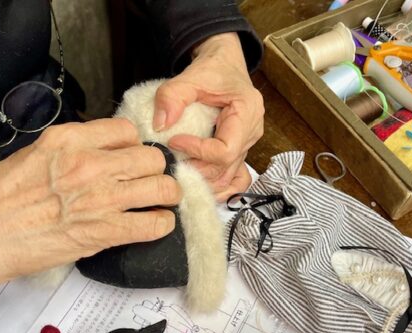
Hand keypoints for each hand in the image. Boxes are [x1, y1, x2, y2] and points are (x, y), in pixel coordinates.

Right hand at [0, 119, 180, 287]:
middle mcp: (90, 164)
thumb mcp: (37, 156)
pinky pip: (154, 223)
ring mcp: (101, 198)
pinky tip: (156, 224)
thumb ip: (74, 151)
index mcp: (70, 140)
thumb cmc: (1, 199)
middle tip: (152, 180)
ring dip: (168, 195)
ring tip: (162, 201)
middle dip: (157, 170)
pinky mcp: (105, 231)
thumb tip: (105, 153)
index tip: (135, 158)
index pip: (127, 131)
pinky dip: (162, 224)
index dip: (136, 146)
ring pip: (162, 187)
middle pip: (151, 157)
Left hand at [153, 32, 263, 200]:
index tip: (174, 141)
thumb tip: (160, 125)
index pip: (225, 150)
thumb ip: (173, 96)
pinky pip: (234, 179)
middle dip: (196, 170)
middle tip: (171, 162)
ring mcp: (247, 146)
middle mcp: (251, 134)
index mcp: (248, 114)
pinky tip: (199, 186)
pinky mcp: (239, 153)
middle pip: (225, 169)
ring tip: (180, 174)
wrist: (224, 66)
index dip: (198, 152)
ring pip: (228, 179)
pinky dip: (217, 187)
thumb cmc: (214, 69)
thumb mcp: (192, 75)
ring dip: (204, 182)